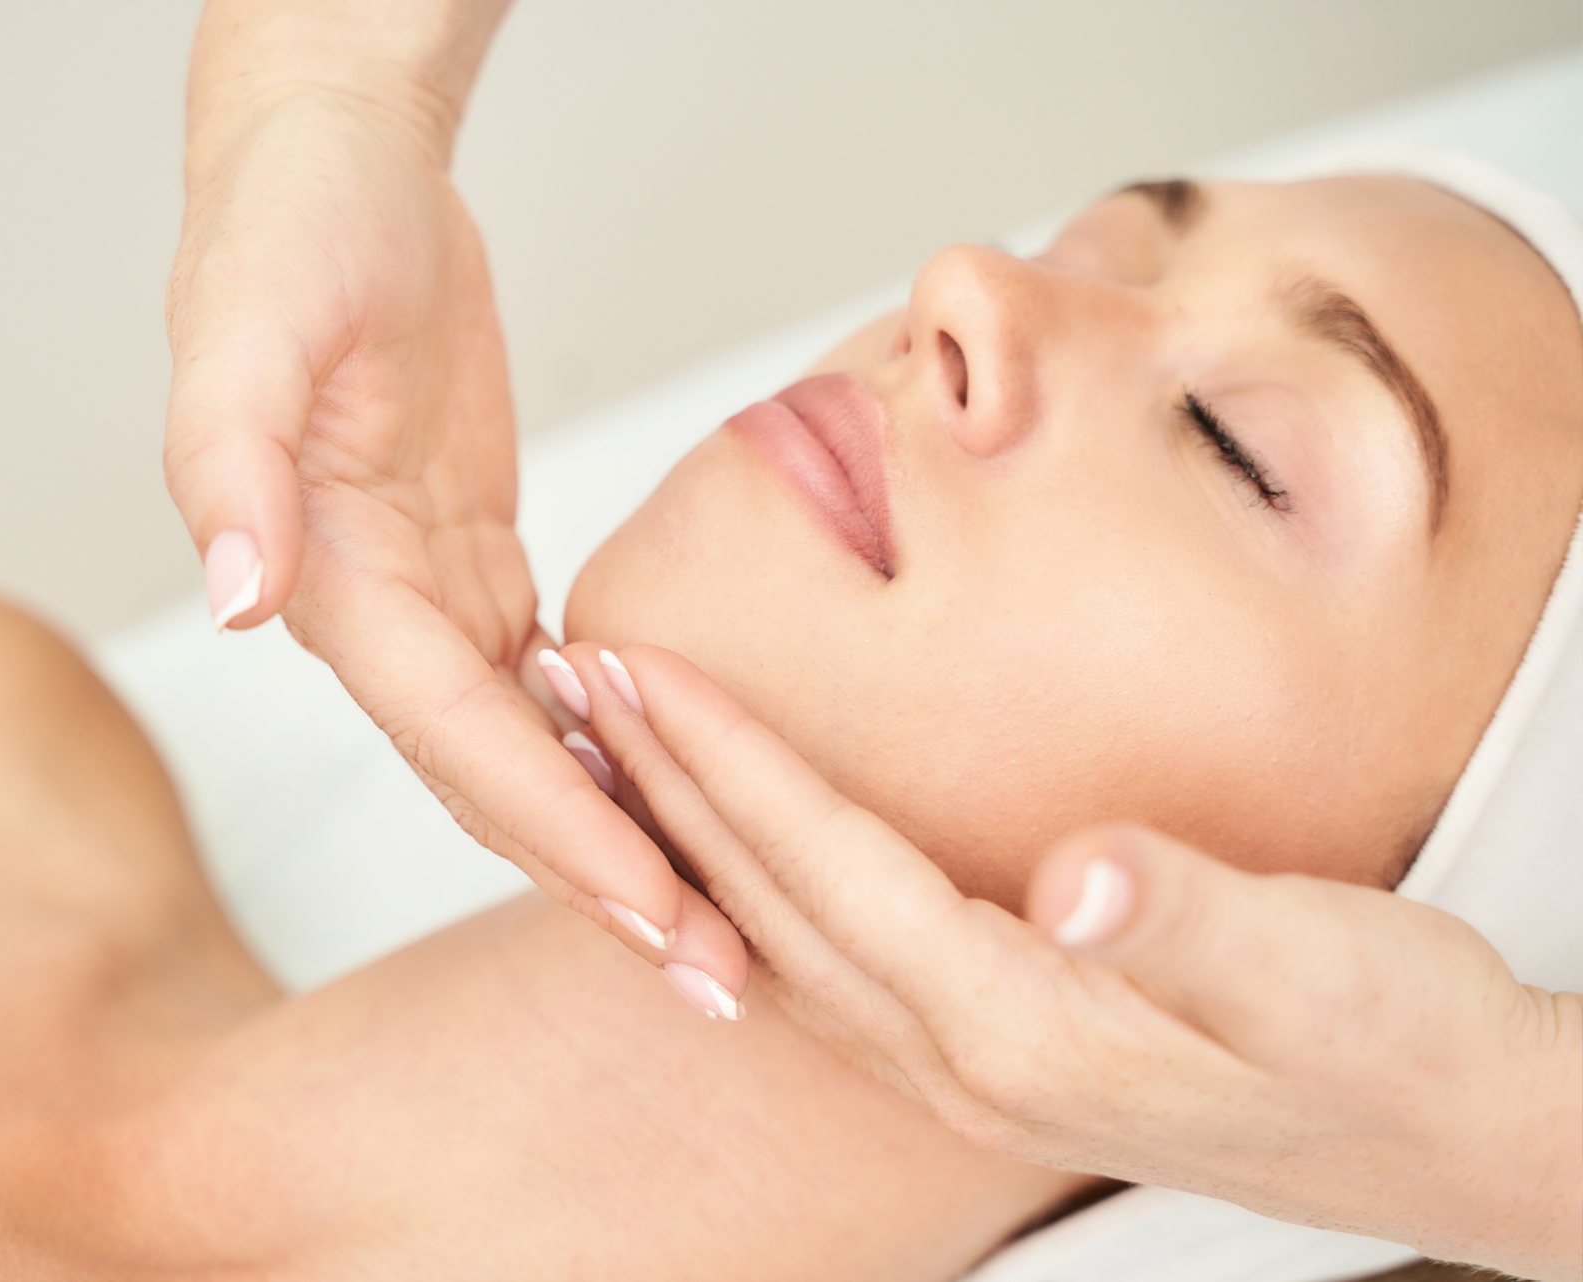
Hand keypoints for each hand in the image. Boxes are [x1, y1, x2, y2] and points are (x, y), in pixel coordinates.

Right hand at [162, 44, 745, 985]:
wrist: (332, 162)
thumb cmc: (293, 223)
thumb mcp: (252, 317)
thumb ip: (230, 460)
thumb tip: (231, 600)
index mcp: (328, 579)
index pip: (457, 736)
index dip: (554, 827)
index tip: (654, 911)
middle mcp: (373, 612)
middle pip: (498, 779)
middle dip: (602, 879)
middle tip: (719, 976)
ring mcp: (426, 595)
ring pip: (528, 753)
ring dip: (615, 839)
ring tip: (716, 925)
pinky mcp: (472, 560)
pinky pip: (547, 687)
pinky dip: (606, 750)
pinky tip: (677, 799)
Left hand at [558, 640, 1582, 1280]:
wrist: (1448, 1142)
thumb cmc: (1394, 1050)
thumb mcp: (1327, 977)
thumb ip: (1196, 925)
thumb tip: (1083, 876)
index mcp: (1022, 1029)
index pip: (827, 870)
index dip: (723, 762)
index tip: (636, 668)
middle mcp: (963, 1064)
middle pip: (765, 906)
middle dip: (659, 787)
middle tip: (572, 682)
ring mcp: (963, 1074)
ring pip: (773, 946)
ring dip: (680, 840)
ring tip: (606, 749)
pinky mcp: (987, 1059)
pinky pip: (820, 977)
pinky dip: (744, 902)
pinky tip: (717, 860)